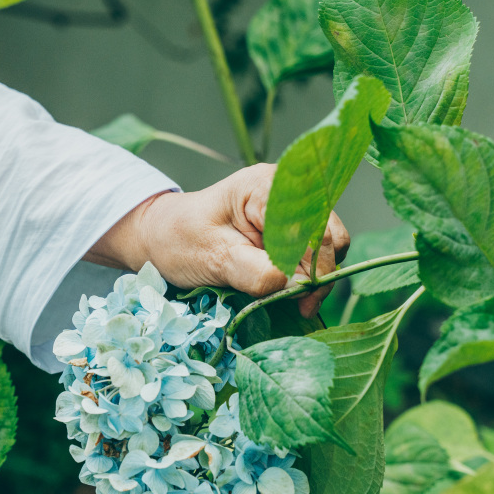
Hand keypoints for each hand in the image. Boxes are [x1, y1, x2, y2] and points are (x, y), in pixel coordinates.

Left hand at [84, 163, 349, 317]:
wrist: (163, 237)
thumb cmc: (179, 239)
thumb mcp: (210, 256)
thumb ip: (251, 270)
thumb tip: (289, 285)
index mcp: (266, 185)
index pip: (311, 228)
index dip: (313, 267)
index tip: (301, 301)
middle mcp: (287, 189)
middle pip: (329, 235)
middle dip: (318, 275)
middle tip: (300, 308)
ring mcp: (292, 206)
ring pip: (330, 245)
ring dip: (315, 276)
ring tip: (293, 301)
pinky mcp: (291, 225)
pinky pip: (316, 251)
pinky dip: (308, 273)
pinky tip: (289, 289)